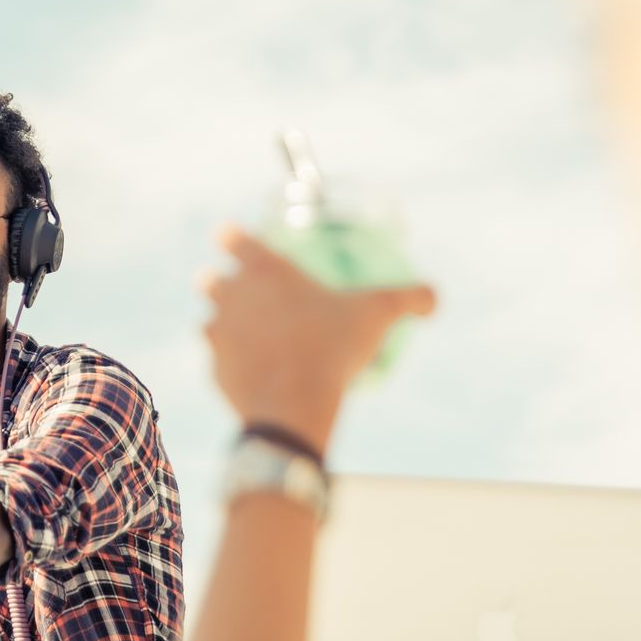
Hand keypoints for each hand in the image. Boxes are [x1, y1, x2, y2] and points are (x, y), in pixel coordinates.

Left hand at [200, 227, 434, 453]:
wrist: (293, 404)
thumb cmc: (334, 348)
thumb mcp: (378, 315)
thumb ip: (408, 299)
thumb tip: (433, 297)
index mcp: (266, 272)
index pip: (235, 240)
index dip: (232, 237)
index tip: (228, 236)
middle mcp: (233, 297)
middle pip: (211, 280)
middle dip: (217, 280)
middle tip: (229, 286)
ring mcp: (219, 335)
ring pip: (208, 321)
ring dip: (219, 323)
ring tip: (235, 330)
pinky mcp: (214, 371)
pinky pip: (217, 362)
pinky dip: (229, 364)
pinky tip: (247, 370)